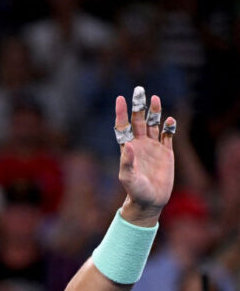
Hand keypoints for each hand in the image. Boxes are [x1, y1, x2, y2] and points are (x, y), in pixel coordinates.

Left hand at [114, 90, 175, 225]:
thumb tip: (127, 145)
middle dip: (139, 106)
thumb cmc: (135, 191)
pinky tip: (170, 120)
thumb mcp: (128, 178)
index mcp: (127, 148)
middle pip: (138, 120)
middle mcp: (139, 144)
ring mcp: (153, 147)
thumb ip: (126, 162)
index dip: (121, 112)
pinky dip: (169, 127)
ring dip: (154, 112)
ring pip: (153, 125)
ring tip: (155, 98)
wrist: (150, 201)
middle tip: (139, 89)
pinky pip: (167, 135)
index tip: (120, 98)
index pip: (123, 126)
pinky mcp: (166, 152)